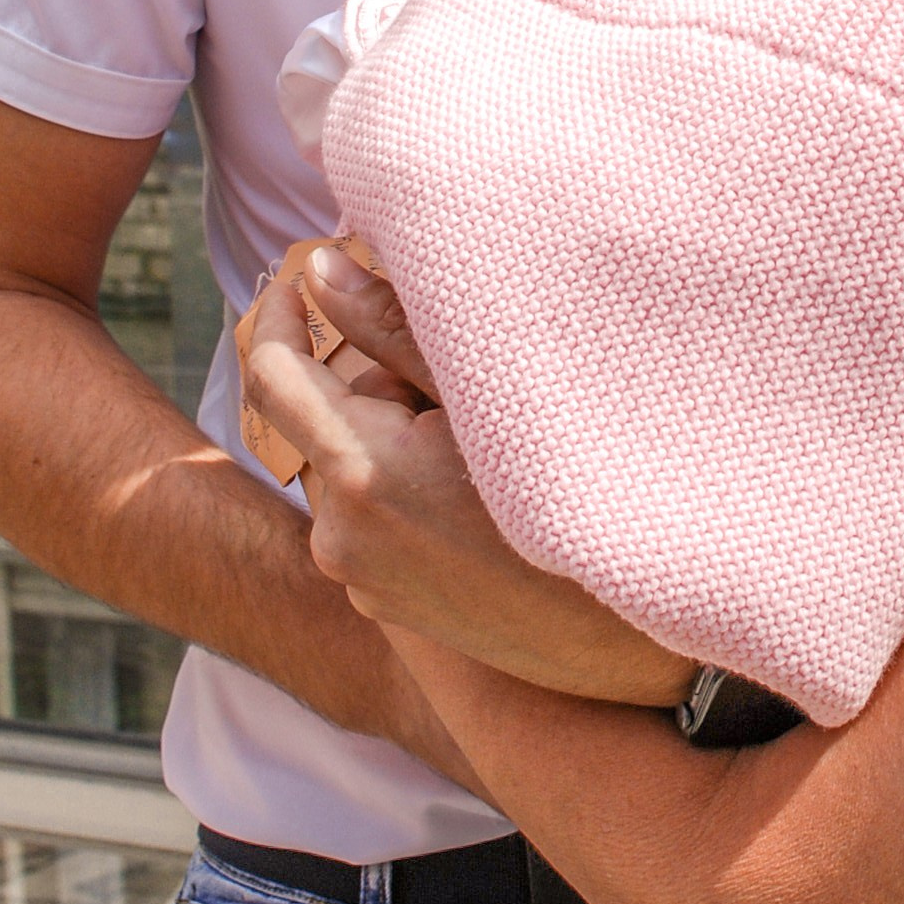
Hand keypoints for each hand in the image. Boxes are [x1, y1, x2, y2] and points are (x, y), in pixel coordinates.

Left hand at [241, 252, 696, 706]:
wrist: (630, 637)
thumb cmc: (576, 495)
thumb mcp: (490, 396)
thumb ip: (395, 328)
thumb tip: (318, 265)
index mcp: (364, 473)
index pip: (273, 374)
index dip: (281, 312)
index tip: (300, 275)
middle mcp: (343, 536)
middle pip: (329, 422)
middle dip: (379, 390)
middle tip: (466, 392)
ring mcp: (361, 581)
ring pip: (355, 470)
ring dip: (394, 445)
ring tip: (487, 456)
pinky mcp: (384, 608)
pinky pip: (374, 521)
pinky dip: (408, 495)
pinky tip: (481, 505)